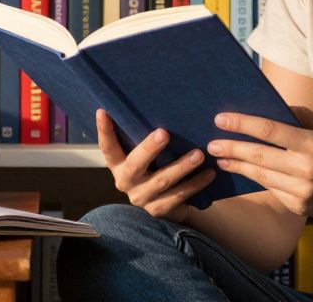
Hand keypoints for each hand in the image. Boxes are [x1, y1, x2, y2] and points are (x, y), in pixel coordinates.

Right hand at [96, 108, 216, 224]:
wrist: (167, 204)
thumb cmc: (154, 168)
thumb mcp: (145, 156)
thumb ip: (142, 138)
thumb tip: (153, 103)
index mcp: (118, 165)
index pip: (107, 148)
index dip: (104, 131)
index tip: (103, 111)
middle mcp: (125, 182)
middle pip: (135, 165)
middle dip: (149, 149)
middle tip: (164, 133)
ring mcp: (142, 198)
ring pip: (162, 181)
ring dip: (182, 167)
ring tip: (199, 154)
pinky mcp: (159, 210)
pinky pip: (179, 195)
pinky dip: (195, 183)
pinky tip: (209, 173)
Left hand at [207, 106, 312, 219]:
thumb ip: (299, 116)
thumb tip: (269, 105)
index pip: (271, 131)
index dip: (243, 124)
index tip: (221, 119)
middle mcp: (308, 169)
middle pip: (260, 157)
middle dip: (232, 148)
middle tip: (211, 143)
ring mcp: (303, 191)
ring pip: (261, 176)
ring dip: (237, 166)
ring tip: (220, 158)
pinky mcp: (299, 207)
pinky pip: (271, 189)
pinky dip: (254, 179)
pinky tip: (241, 171)